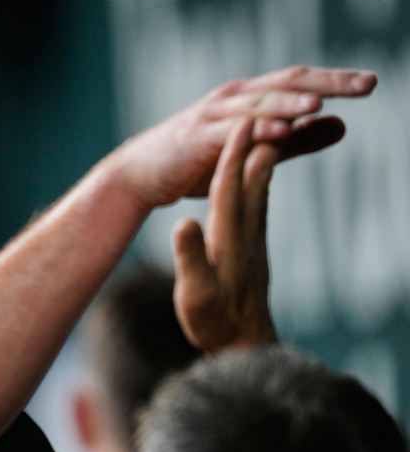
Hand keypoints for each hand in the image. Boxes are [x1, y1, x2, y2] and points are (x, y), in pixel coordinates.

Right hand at [110, 65, 374, 208]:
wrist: (140, 176)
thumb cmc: (193, 163)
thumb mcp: (253, 150)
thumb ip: (296, 139)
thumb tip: (341, 124)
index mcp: (249, 100)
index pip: (298, 82)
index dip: (334, 81)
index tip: (371, 83)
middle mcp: (234, 99)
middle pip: (286, 83)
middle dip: (326, 82)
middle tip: (366, 84)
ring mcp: (214, 116)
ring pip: (259, 104)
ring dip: (290, 103)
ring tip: (320, 103)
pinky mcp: (197, 138)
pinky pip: (231, 132)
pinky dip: (257, 130)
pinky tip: (281, 132)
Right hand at [171, 118, 279, 353]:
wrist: (244, 346)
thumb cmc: (213, 322)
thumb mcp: (194, 293)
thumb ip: (190, 257)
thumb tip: (183, 224)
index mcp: (229, 238)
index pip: (231, 186)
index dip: (235, 153)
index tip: (242, 122)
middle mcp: (246, 232)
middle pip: (254, 178)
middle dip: (258, 140)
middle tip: (265, 105)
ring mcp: (253, 238)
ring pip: (261, 187)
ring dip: (264, 153)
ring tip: (269, 126)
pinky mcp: (254, 246)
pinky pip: (259, 200)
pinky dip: (261, 176)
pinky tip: (263, 170)